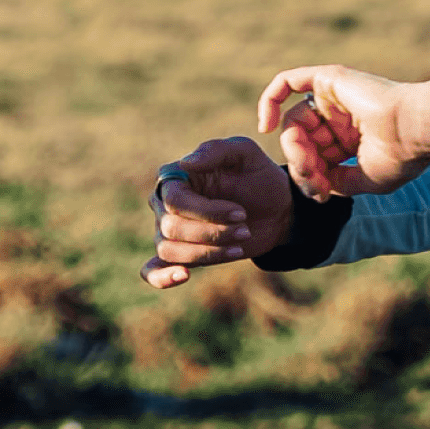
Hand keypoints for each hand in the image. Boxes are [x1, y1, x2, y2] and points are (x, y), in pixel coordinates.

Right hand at [140, 135, 292, 290]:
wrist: (276, 210)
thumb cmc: (258, 176)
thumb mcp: (245, 154)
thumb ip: (216, 151)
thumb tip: (185, 163)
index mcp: (175, 177)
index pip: (174, 200)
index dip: (206, 212)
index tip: (241, 213)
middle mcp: (165, 204)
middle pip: (171, 228)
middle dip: (213, 233)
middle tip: (245, 229)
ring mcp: (170, 231)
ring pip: (171, 250)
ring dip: (207, 253)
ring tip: (238, 246)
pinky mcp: (182, 254)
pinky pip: (153, 269)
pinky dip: (161, 277)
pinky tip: (183, 276)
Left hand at [255, 64, 429, 200]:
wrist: (416, 131)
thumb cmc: (401, 156)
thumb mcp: (364, 179)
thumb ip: (337, 181)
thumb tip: (318, 185)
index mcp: (351, 138)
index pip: (316, 157)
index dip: (312, 177)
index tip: (321, 194)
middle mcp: (340, 116)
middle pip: (302, 139)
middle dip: (300, 162)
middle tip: (311, 176)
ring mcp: (333, 96)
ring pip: (294, 120)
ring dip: (292, 145)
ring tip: (304, 159)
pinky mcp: (328, 79)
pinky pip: (286, 83)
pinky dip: (270, 101)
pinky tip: (266, 125)